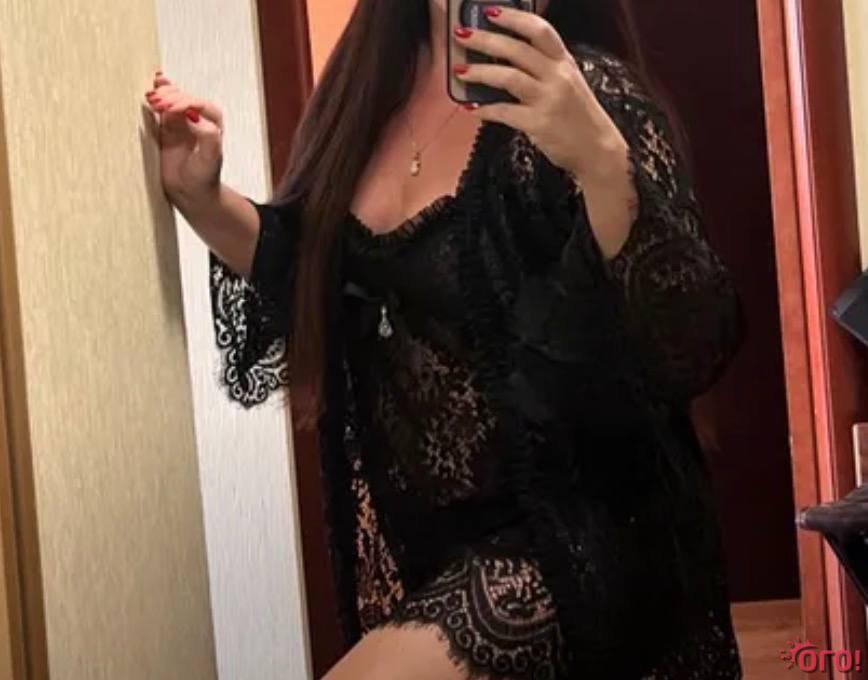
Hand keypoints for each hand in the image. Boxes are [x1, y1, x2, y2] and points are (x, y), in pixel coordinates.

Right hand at [144, 70, 224, 203]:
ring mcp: (181, 120)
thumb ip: (208, 135)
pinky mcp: (166, 125)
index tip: (169, 109)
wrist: (189, 191)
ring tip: (150, 98)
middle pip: (182, 98)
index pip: (198, 105)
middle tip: (156, 104)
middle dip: (169, 98)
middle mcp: (198, 117)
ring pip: (171, 98)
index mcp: (213, 122)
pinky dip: (156, 95)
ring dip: (161, 94)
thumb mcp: (210, 158)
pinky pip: (161, 107)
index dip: (183, 103)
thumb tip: (192, 115)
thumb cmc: (203, 176)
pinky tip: (151, 86)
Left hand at [452, 7, 628, 184]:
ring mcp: (548, 100)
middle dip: (485, 40)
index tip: (489, 12)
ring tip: (460, 70)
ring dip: (480, 72)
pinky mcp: (539, 123)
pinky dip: (486, 109)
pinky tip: (473, 108)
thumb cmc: (579, 118)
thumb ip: (544, 69)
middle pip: (517, 49)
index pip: (539, 30)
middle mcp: (557, 76)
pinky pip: (505, 112)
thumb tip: (503, 60)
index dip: (513, 18)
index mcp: (564, 62)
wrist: (598, 150)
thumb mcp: (569, 84)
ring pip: (508, 77)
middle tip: (462, 36)